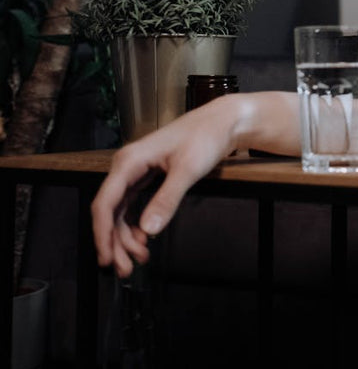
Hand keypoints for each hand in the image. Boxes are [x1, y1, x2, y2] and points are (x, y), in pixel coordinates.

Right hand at [91, 95, 242, 276]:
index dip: (102, 234)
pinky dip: (136, 224)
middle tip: (126, 268)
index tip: (107, 257)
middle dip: (116, 242)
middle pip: (110, 211)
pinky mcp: (148, 176)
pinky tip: (143, 239)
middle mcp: (127, 166)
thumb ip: (167, 199)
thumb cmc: (205, 137)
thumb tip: (148, 228)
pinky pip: (133, 205)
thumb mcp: (188, 170)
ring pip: (121, 211)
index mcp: (129, 161)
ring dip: (126, 237)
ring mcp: (136, 171)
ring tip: (139, 258)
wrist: (222, 122)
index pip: (105, 203)